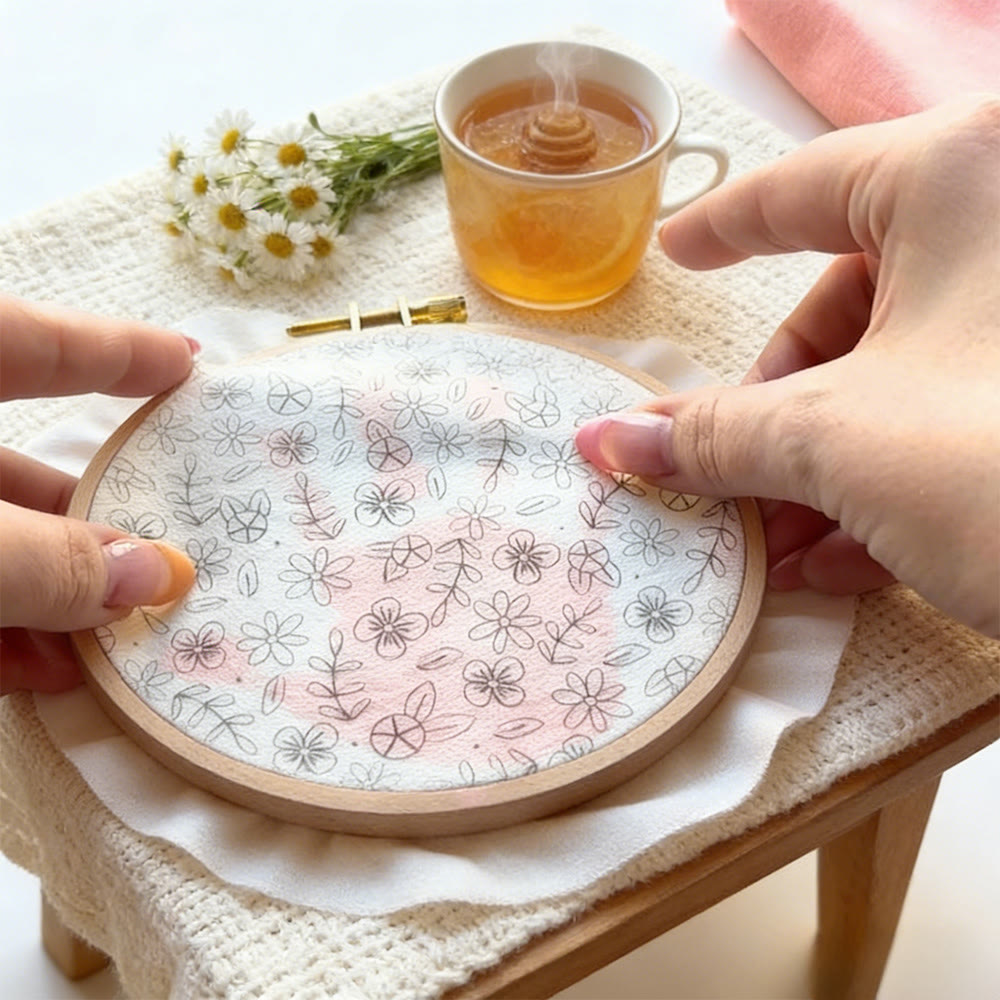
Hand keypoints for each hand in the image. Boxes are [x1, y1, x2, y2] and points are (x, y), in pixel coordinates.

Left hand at [1, 295, 198, 693]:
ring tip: (106, 647)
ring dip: (49, 597)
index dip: (118, 352)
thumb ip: (48, 561)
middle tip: (160, 555)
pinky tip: (35, 673)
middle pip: (17, 470)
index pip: (35, 343)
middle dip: (93, 526)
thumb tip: (158, 576)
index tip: (188, 363)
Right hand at [576, 98, 999, 636]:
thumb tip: (606, 440)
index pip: (803, 187)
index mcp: (968, 174)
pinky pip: (960, 406)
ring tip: (784, 547)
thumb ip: (714, 434)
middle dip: (781, 411)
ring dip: (827, 463)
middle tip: (734, 483)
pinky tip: (849, 558)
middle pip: (854, 303)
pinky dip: (894, 476)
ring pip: (906, 367)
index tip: (678, 256)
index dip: (724, 228)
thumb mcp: (840, 443)